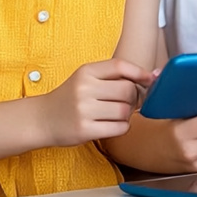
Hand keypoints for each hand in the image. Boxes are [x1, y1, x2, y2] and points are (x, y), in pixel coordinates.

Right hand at [39, 58, 153, 146]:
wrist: (42, 119)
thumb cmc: (71, 97)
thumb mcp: (87, 78)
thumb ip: (115, 75)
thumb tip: (153, 76)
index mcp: (86, 71)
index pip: (120, 66)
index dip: (140, 73)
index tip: (149, 80)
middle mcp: (84, 89)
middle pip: (128, 90)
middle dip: (135, 97)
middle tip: (128, 102)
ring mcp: (83, 110)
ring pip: (125, 111)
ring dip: (128, 114)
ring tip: (118, 114)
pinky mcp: (84, 131)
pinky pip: (119, 128)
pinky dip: (122, 127)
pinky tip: (113, 124)